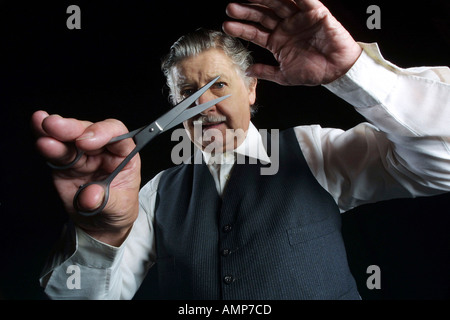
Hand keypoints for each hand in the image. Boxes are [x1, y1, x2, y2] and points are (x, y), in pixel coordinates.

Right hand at [31, 110, 140, 245]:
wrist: (102, 224)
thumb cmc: (118, 209)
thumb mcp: (120, 209)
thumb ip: (106, 201)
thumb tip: (89, 197)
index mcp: (124, 155)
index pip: (118, 135)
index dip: (102, 133)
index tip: (85, 142)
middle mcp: (103, 150)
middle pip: (89, 131)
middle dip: (72, 128)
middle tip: (55, 126)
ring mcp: (82, 155)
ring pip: (69, 138)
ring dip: (54, 131)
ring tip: (40, 124)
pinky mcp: (64, 164)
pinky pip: (55, 151)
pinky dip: (45, 140)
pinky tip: (37, 130)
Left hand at [223, 0, 362, 85]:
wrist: (337, 71)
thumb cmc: (313, 72)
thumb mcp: (284, 75)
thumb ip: (266, 72)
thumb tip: (247, 71)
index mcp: (277, 41)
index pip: (255, 32)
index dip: (241, 29)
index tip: (226, 26)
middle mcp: (285, 27)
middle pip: (262, 15)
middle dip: (246, 11)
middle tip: (231, 8)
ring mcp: (299, 18)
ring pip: (278, 4)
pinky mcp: (315, 13)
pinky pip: (304, 1)